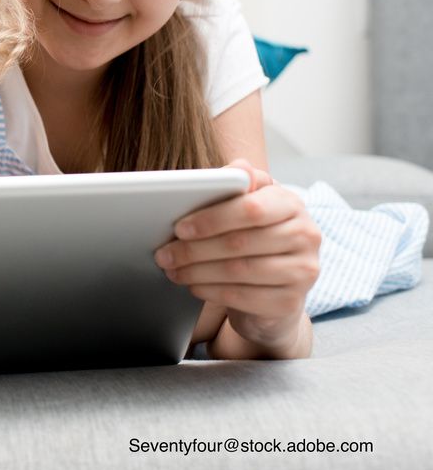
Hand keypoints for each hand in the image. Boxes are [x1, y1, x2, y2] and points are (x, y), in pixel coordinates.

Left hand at [154, 159, 320, 353]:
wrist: (275, 286)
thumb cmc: (253, 237)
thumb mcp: (246, 206)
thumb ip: (238, 185)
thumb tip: (238, 167)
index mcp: (291, 204)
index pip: (251, 209)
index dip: (211, 219)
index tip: (179, 228)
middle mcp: (306, 235)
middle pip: (240, 243)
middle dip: (194, 250)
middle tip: (164, 255)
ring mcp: (304, 271)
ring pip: (240, 271)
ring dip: (197, 272)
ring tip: (173, 270)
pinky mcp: (291, 302)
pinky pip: (245, 297)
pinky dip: (212, 292)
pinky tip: (194, 287)